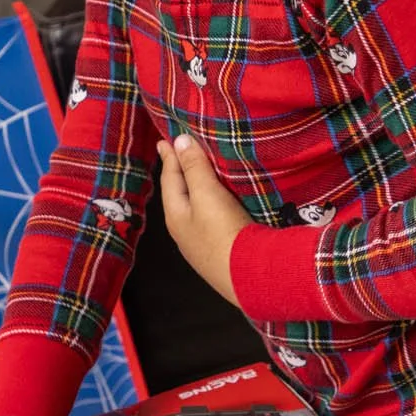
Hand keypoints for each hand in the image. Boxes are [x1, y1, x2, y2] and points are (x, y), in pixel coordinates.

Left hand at [157, 134, 251, 304]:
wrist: (249, 276)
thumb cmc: (223, 232)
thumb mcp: (207, 195)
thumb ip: (193, 167)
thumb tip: (178, 140)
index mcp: (175, 216)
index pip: (170, 178)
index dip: (171, 156)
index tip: (166, 139)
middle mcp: (184, 232)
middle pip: (180, 195)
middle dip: (180, 173)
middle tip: (179, 153)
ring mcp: (201, 245)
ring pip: (195, 209)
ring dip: (196, 190)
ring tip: (199, 174)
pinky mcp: (220, 252)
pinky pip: (210, 220)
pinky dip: (211, 205)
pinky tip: (220, 204)